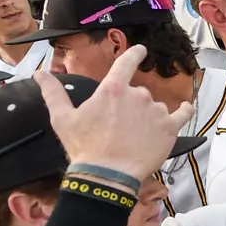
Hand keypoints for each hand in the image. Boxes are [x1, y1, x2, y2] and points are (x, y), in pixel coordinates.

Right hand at [37, 45, 191, 182]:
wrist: (108, 175)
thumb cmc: (84, 147)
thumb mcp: (62, 118)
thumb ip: (53, 92)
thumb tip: (39, 74)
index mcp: (112, 89)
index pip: (126, 62)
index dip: (135, 54)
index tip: (141, 50)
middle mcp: (138, 95)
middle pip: (137, 93)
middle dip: (130, 106)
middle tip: (118, 128)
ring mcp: (156, 111)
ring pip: (155, 107)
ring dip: (148, 116)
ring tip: (135, 136)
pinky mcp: (170, 128)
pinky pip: (183, 114)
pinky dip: (185, 110)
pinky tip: (185, 108)